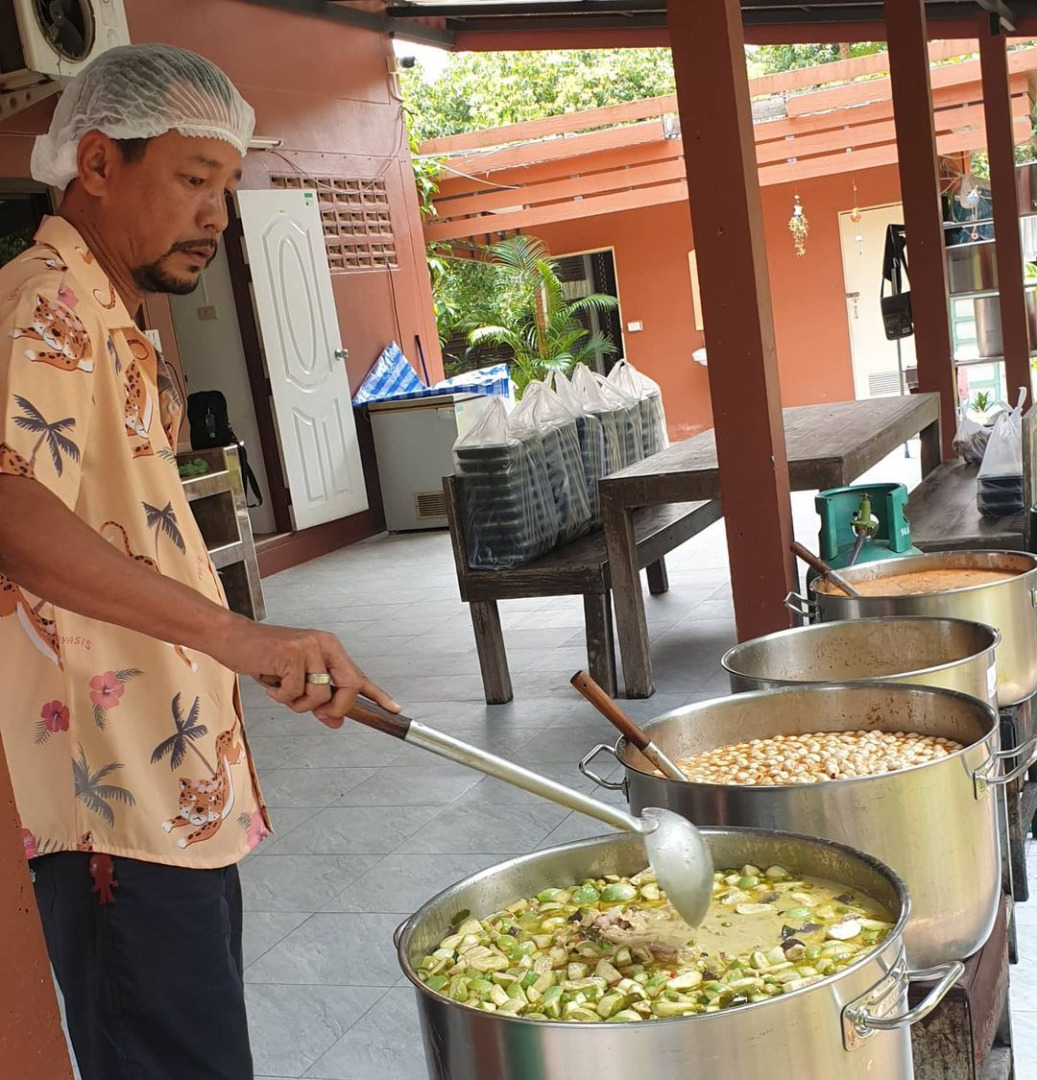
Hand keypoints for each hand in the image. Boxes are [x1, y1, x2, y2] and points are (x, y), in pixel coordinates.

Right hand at [208, 616, 398, 727]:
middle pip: (349, 686)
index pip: (359, 675)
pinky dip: (279, 696)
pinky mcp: (291, 655)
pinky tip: (269, 680)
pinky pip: (294, 693)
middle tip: (318, 713)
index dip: (378, 695)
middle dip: (336, 708)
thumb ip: (317, 699)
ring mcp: (309, 648)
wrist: (231, 638)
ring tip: (281, 689)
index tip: (394, 709)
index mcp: (329, 648)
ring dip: (297, 703)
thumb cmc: (263, 657)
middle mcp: (324, 645)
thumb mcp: (294, 679)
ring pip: (319, 696)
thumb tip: (336, 721)